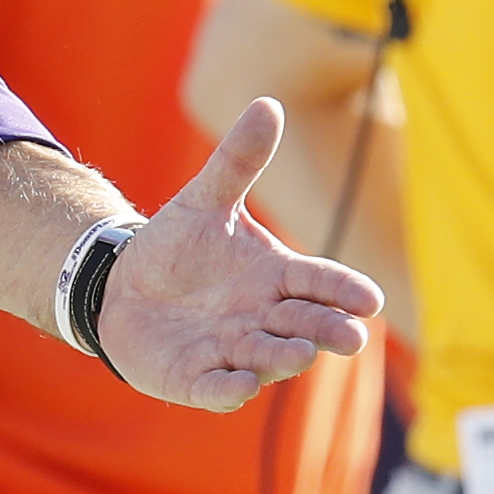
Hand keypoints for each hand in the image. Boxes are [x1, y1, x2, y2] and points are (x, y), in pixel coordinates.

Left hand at [103, 99, 380, 411]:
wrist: (123, 284)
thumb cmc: (178, 247)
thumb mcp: (205, 199)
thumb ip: (239, 160)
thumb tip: (268, 103)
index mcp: (275, 276)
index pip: (319, 283)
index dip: (344, 291)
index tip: (370, 299)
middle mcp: (262, 318)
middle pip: (305, 325)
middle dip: (328, 331)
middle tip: (351, 337)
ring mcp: (231, 350)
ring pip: (267, 358)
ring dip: (283, 359)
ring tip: (300, 355)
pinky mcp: (195, 376)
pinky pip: (215, 387)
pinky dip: (227, 389)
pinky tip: (237, 385)